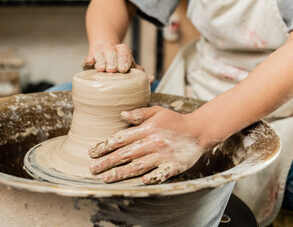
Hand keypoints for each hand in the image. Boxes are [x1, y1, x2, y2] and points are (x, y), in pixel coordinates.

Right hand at [82, 42, 142, 72]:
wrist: (105, 49)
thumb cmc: (120, 62)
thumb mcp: (131, 65)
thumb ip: (140, 73)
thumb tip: (150, 80)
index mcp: (123, 51)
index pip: (124, 54)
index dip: (124, 61)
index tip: (124, 69)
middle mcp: (111, 50)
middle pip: (111, 54)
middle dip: (112, 62)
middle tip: (112, 70)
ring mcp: (100, 53)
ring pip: (100, 55)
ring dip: (100, 62)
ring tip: (100, 69)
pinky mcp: (90, 57)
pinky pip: (88, 58)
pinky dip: (88, 60)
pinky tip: (88, 62)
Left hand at [88, 106, 209, 183]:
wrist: (200, 130)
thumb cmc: (175, 120)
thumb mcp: (158, 111)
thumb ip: (140, 113)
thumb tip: (122, 114)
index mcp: (148, 129)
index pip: (122, 138)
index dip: (105, 145)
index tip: (92, 152)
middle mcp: (153, 142)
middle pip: (126, 154)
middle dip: (107, 162)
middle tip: (92, 169)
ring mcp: (163, 155)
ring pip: (138, 166)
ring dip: (121, 173)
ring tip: (106, 178)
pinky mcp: (173, 165)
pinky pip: (160, 174)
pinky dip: (150, 178)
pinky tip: (140, 182)